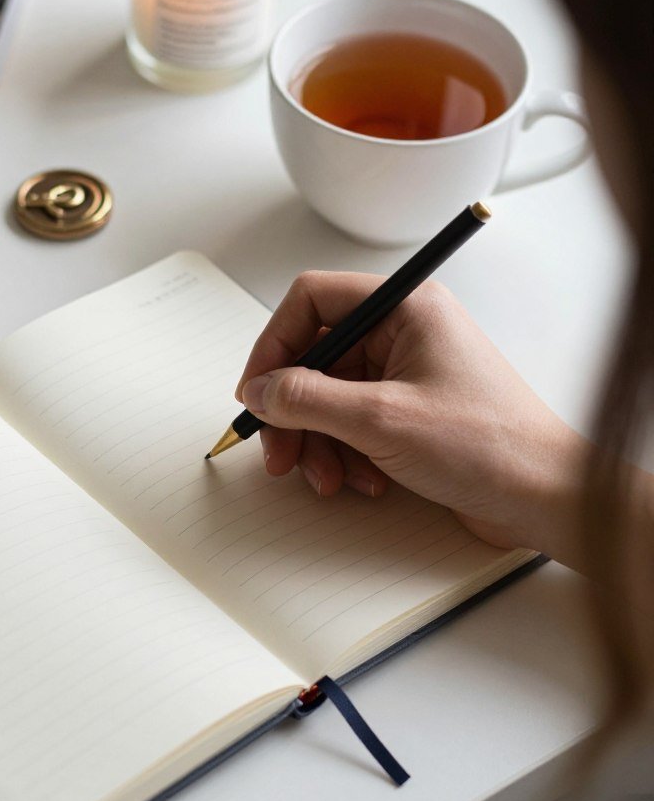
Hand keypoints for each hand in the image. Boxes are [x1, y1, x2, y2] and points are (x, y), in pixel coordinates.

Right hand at [236, 271, 585, 557]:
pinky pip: (352, 422)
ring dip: (318, 442)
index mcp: (405, 308)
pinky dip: (345, 454)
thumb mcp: (380, 420)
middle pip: (315, 357)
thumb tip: (260, 390)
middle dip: (293, 410)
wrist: (545, 499)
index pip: (312, 301)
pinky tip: (364, 481)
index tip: (256, 391)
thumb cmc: (488, 446)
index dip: (274, 344)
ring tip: (328, 479)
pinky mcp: (408, 411)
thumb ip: (307, 399)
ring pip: (328, 396)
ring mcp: (406, 373)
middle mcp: (403, 333)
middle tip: (280, 454)